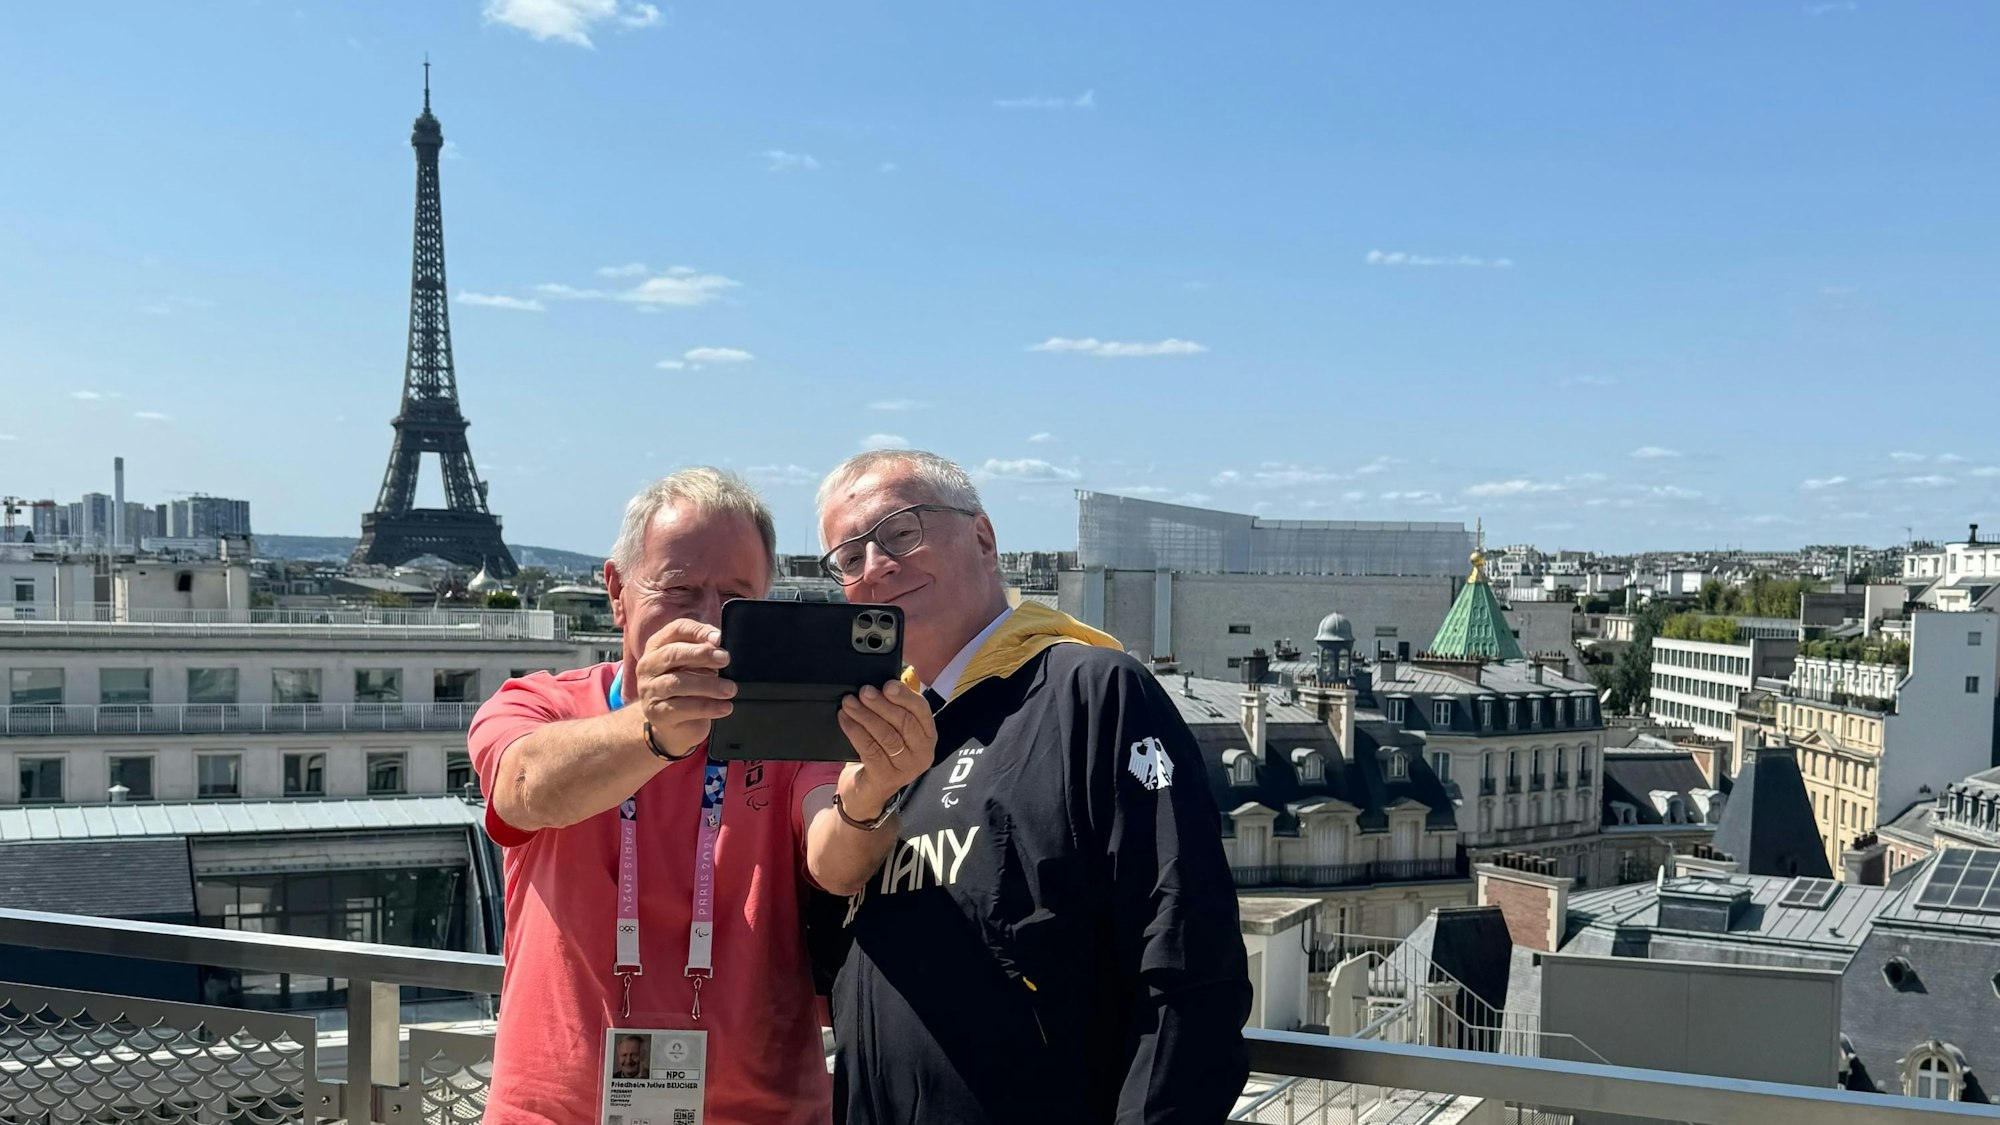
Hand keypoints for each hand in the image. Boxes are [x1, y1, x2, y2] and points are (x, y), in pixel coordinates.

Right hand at [633, 618, 734, 757]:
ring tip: (730, 689)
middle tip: (725, 659)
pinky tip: (724, 707)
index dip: (698, 631)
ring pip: (677, 683)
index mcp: (658, 646)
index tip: (719, 638)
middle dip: (701, 654)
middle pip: (672, 654)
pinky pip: (682, 708)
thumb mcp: (695, 666)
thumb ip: (704, 651)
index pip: (676, 630)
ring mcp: (649, 690)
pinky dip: (707, 707)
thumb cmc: (687, 689)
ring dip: (708, 685)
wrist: (672, 727)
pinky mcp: (657, 713)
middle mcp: (648, 666)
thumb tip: (719, 642)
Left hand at [837, 680, 935, 818]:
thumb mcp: (893, 732)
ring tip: (849, 703)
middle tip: (863, 691)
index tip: (886, 685)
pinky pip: (869, 749)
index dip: (904, 696)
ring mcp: (906, 769)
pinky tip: (844, 719)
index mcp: (927, 736)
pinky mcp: (886, 778)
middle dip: (881, 704)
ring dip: (865, 715)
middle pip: (903, 722)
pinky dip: (855, 731)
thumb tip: (877, 686)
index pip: (921, 711)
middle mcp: (922, 754)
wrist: (866, 792)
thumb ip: (893, 711)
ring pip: (886, 735)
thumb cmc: (880, 755)